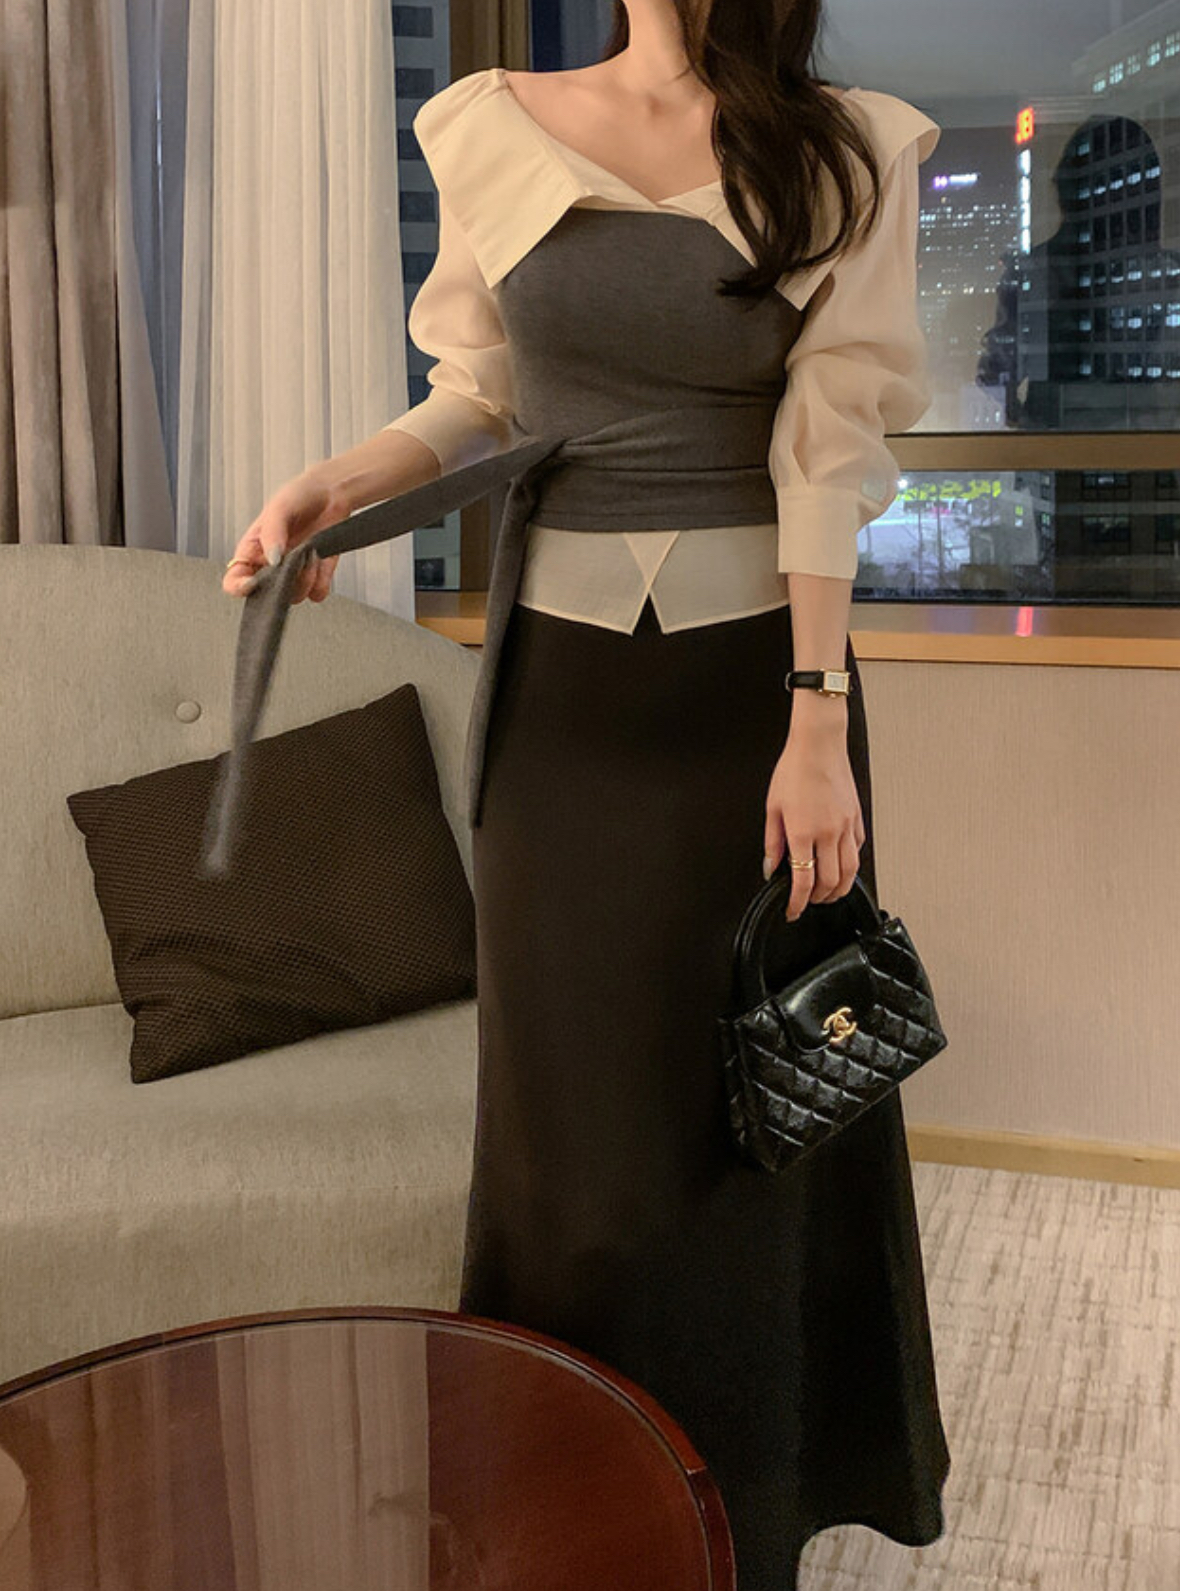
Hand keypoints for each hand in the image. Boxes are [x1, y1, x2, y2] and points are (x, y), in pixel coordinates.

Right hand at [222, 467, 346, 603]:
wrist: (332, 492)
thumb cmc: (300, 496)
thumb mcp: (279, 509)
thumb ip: (272, 534)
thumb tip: (272, 559)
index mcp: (253, 550)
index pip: (235, 579)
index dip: (239, 587)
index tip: (252, 582)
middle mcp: (272, 566)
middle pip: (266, 595)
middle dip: (279, 584)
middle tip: (291, 561)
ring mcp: (295, 574)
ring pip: (294, 597)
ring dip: (305, 579)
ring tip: (311, 552)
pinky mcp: (318, 576)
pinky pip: (317, 594)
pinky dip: (321, 581)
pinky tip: (321, 561)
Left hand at [763, 711, 865, 921]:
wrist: (819, 745)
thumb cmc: (794, 769)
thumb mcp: (773, 807)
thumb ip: (772, 842)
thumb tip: (770, 868)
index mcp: (803, 832)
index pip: (803, 881)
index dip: (798, 903)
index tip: (793, 911)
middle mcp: (828, 833)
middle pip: (829, 882)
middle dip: (818, 899)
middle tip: (808, 902)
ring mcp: (846, 827)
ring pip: (850, 872)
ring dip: (838, 889)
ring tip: (827, 894)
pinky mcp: (857, 819)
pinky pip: (857, 852)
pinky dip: (850, 866)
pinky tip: (841, 867)